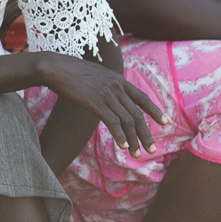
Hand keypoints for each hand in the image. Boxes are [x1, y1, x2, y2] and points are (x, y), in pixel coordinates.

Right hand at [37, 53, 166, 155]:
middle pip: (137, 114)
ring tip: (137, 153)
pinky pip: (113, 122)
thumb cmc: (70, 71)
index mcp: (118, 80)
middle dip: (146, 133)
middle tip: (152, 149)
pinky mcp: (95, 103)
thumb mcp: (95, 75)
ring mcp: (107, 95)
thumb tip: (107, 95)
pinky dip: (120, 135)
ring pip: (128, 121)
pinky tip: (123, 145)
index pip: (142, 98)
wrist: (55, 68)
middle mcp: (117, 87)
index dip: (155, 111)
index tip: (165, 123)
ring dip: (134, 139)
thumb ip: (106, 85)